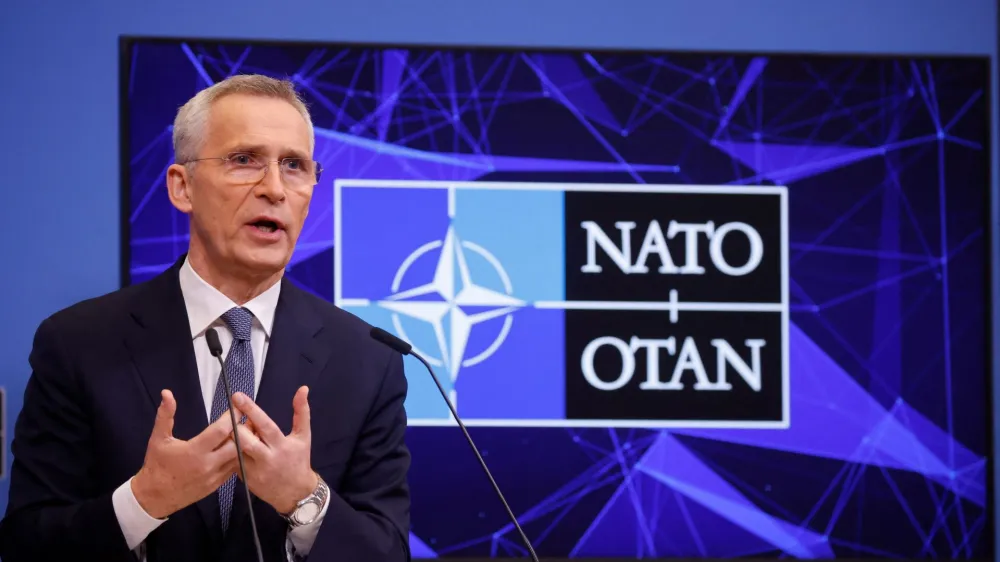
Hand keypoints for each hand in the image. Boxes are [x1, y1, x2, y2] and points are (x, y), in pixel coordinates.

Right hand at [132, 389, 241, 518]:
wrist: (154, 497)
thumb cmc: (156, 465)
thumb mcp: (158, 439)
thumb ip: (165, 415)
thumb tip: (167, 393)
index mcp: (195, 450)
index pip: (222, 430)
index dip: (232, 417)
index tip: (238, 407)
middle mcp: (207, 464)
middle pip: (236, 444)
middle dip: (242, 430)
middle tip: (243, 419)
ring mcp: (214, 476)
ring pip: (237, 458)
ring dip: (241, 445)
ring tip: (243, 432)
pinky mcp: (216, 485)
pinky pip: (232, 469)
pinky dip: (235, 458)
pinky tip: (235, 449)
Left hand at [230, 386, 316, 514]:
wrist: (295, 493)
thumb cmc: (299, 460)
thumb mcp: (303, 436)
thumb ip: (302, 412)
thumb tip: (303, 388)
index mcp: (281, 445)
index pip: (264, 425)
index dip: (251, 410)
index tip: (237, 396)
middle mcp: (267, 458)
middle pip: (244, 439)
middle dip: (238, 426)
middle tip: (237, 420)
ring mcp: (255, 470)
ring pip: (235, 450)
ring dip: (234, 439)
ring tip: (240, 434)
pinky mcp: (245, 479)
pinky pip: (233, 461)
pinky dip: (234, 452)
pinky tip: (241, 450)